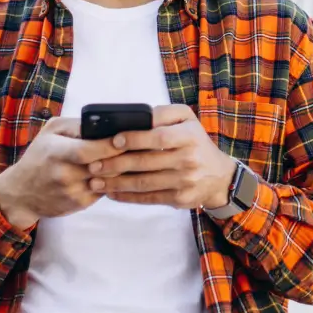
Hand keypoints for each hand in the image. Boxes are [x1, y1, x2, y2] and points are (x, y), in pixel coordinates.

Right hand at [0, 116, 123, 228]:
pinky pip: (103, 191)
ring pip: (107, 180)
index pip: (88, 150)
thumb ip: (76, 125)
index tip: (124, 138)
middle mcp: (64, 174)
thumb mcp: (51, 131)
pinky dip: (111, 181)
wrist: (21, 192)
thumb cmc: (39, 155)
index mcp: (56, 152)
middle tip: (135, 147)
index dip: (109, 145)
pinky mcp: (79, 204)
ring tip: (130, 158)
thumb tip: (103, 123)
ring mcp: (72, 192)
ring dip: (119, 170)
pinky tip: (114, 172)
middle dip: (121, 157)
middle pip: (102, 167)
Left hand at [85, 104, 237, 208]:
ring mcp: (184, 181)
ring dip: (116, 183)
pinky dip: (128, 197)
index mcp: (188, 135)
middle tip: (93, 165)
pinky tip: (111, 193)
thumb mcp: (186, 119)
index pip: (158, 137)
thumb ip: (162, 114)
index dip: (134, 139)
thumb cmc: (195, 142)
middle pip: (146, 162)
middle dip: (115, 164)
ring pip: (144, 183)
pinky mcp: (180, 199)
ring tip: (95, 181)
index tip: (113, 141)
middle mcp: (188, 159)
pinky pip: (149, 198)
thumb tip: (136, 117)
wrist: (219, 176)